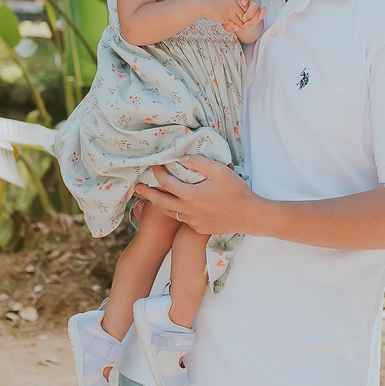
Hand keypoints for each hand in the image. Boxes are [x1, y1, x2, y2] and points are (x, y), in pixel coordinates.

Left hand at [138, 157, 254, 234]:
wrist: (249, 215)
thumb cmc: (236, 191)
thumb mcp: (219, 170)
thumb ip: (199, 162)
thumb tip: (183, 158)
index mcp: (191, 195)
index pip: (166, 183)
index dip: (158, 173)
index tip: (155, 166)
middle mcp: (188, 211)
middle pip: (160, 201)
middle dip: (146, 193)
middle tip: (136, 188)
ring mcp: (192, 221)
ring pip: (169, 213)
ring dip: (158, 204)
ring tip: (150, 198)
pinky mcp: (199, 228)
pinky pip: (181, 219)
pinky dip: (174, 212)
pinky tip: (175, 207)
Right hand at [206, 0, 262, 33]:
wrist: (201, 2)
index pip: (249, 6)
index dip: (248, 12)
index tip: (243, 14)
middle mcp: (235, 4)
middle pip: (248, 14)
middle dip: (246, 19)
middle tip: (242, 21)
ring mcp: (232, 11)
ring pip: (243, 20)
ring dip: (241, 24)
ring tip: (237, 24)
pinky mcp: (227, 18)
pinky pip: (236, 24)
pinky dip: (236, 26)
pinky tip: (232, 26)